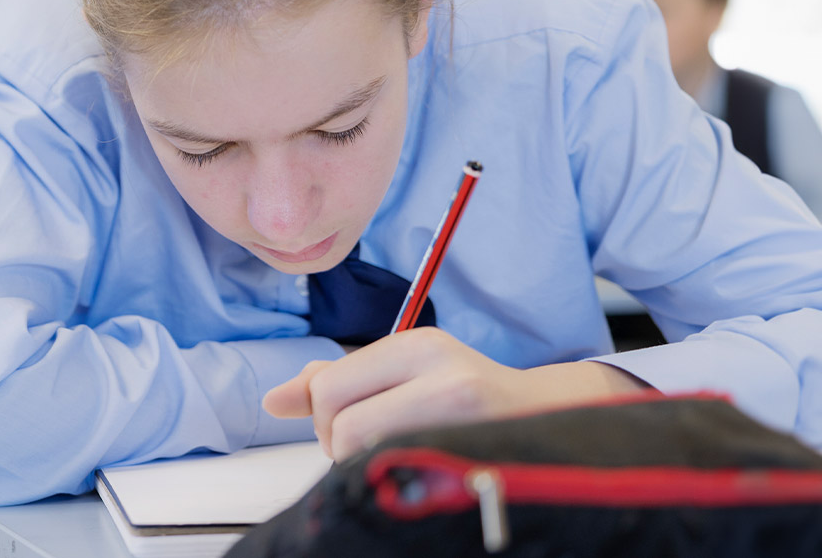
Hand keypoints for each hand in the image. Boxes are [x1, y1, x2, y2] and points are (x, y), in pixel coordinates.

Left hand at [262, 327, 648, 459]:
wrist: (547, 421)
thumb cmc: (466, 403)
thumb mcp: (402, 375)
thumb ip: (336, 382)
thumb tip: (274, 399)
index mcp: (415, 343)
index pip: (328, 387)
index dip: (326, 420)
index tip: (351, 430)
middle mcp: (440, 366)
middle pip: (338, 421)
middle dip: (340, 447)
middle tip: (374, 451)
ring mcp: (462, 408)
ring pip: (363, 450)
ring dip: (366, 466)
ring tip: (399, 459)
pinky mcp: (476, 446)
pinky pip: (400, 473)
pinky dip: (395, 479)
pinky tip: (418, 471)